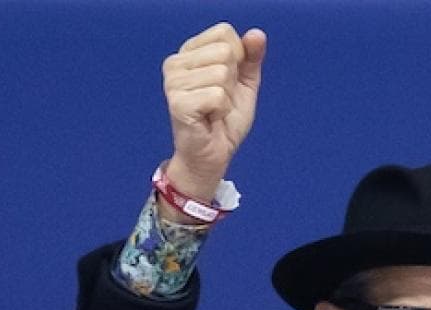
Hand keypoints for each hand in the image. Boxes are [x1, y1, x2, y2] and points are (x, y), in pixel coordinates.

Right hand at [161, 23, 266, 200]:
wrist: (212, 156)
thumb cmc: (224, 121)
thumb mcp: (244, 85)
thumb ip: (251, 58)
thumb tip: (257, 34)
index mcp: (189, 52)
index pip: (225, 33)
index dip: (239, 59)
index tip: (227, 83)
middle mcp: (176, 62)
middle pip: (225, 52)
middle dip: (233, 81)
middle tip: (220, 100)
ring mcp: (173, 81)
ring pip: (223, 74)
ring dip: (227, 98)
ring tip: (214, 111)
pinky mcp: (177, 101)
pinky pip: (217, 95)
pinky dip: (222, 111)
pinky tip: (210, 118)